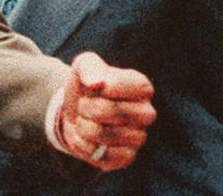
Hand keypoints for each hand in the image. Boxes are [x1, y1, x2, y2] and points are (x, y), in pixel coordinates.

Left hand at [58, 52, 155, 171]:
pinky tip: (86, 137)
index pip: (117, 85)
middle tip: (86, 104)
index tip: (94, 86)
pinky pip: (98, 154)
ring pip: (99, 133)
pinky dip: (82, 144)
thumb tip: (96, 83)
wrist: (76, 111)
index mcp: (142, 87)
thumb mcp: (84, 65)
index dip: (97, 86)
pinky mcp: (126, 158)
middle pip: (106, 111)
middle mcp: (146, 113)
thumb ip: (89, 67)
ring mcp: (138, 138)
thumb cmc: (86, 85)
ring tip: (87, 120)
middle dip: (85, 106)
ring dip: (82, 125)